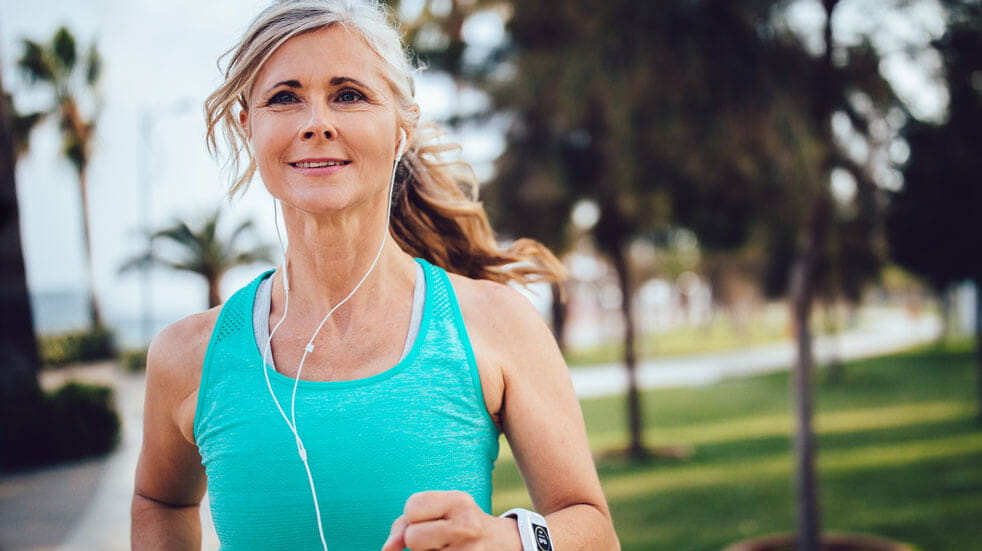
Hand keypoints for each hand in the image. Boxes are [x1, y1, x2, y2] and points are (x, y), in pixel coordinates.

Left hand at [381, 490, 519, 550]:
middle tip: (438, 538)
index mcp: (459, 501)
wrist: (501, 544)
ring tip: (446, 548)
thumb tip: (387, 549)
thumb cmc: (458, 523)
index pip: (411, 508)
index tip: (432, 519)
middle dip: (418, 541)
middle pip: (412, 538)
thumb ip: (404, 524)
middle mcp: (467, 525)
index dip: (414, 517)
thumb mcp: (438, 510)